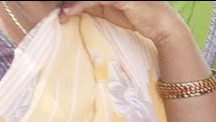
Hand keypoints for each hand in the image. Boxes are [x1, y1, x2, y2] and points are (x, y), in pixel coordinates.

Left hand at [59, 1, 186, 46]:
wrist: (161, 25)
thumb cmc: (136, 16)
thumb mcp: (107, 9)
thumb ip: (91, 4)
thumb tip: (69, 6)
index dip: (72, 1)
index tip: (58, 7)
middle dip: (68, 1)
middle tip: (54, 8)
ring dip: (70, 3)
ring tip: (59, 13)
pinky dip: (78, 5)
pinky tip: (68, 13)